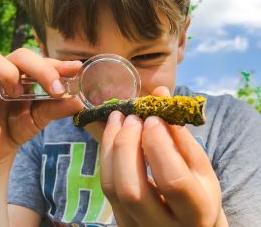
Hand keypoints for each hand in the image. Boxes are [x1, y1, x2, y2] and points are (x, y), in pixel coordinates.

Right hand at [0, 47, 82, 167]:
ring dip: (6, 71)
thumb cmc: (18, 126)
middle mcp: (5, 72)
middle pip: (19, 54)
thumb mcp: (40, 118)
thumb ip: (57, 109)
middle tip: (55, 89)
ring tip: (16, 92)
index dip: (58, 64)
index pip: (41, 61)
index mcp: (25, 75)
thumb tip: (79, 103)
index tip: (76, 69)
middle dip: (40, 68)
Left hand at [100, 86, 226, 226]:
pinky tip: (112, 133)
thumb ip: (179, 131)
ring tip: (117, 118)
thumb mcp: (200, 165)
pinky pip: (105, 185)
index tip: (152, 117)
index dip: (158, 143)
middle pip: (132, 188)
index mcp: (195, 211)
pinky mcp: (120, 219)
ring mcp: (135, 226)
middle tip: (132, 117)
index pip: (172, 179)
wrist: (187, 224)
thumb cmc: (198, 190)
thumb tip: (160, 93)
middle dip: (127, 144)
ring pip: (112, 187)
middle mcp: (162, 226)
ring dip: (111, 145)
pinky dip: (106, 154)